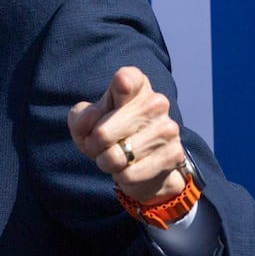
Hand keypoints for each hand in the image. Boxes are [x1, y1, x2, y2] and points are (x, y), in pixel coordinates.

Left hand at [67, 66, 187, 204]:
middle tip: (99, 145)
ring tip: (115, 157)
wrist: (139, 164)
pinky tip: (130, 168)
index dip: (121, 84)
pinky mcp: (173, 154)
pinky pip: (130, 174)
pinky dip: (123, 177)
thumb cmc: (109, 133)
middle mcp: (156, 102)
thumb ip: (81, 117)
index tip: (120, 86)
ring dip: (107, 163)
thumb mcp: (85, 124)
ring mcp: (167, 128)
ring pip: (116, 157)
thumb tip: (93, 116)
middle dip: (94, 145)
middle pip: (103, 132)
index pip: (128, 78)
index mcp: (136, 85)